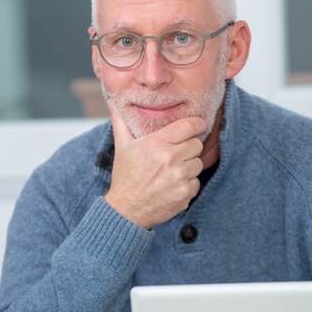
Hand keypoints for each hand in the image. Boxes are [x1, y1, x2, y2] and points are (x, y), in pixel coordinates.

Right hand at [104, 105, 205, 229]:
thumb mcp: (122, 146)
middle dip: (188, 147)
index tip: (199, 125)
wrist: (126, 210)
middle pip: (196, 144)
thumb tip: (112, 101)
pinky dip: (187, 184)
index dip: (197, 123)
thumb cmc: (125, 175)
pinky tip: (172, 185)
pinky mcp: (185, 194)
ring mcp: (179, 178)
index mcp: (156, 144)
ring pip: (198, 163)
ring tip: (172, 171)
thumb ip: (120, 121)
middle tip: (176, 153)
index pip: (188, 126)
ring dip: (188, 166)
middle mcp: (170, 159)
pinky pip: (196, 182)